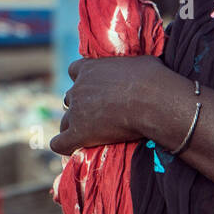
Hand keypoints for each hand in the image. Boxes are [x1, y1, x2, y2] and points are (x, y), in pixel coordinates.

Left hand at [50, 55, 172, 155]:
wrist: (153, 101)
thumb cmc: (153, 79)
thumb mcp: (139, 63)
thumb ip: (129, 67)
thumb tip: (141, 67)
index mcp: (89, 68)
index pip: (74, 71)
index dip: (82, 81)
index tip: (95, 90)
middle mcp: (78, 88)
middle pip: (70, 99)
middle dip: (81, 107)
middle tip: (100, 117)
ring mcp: (76, 111)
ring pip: (65, 122)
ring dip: (74, 128)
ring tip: (90, 137)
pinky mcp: (78, 133)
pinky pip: (60, 143)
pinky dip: (64, 147)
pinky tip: (74, 150)